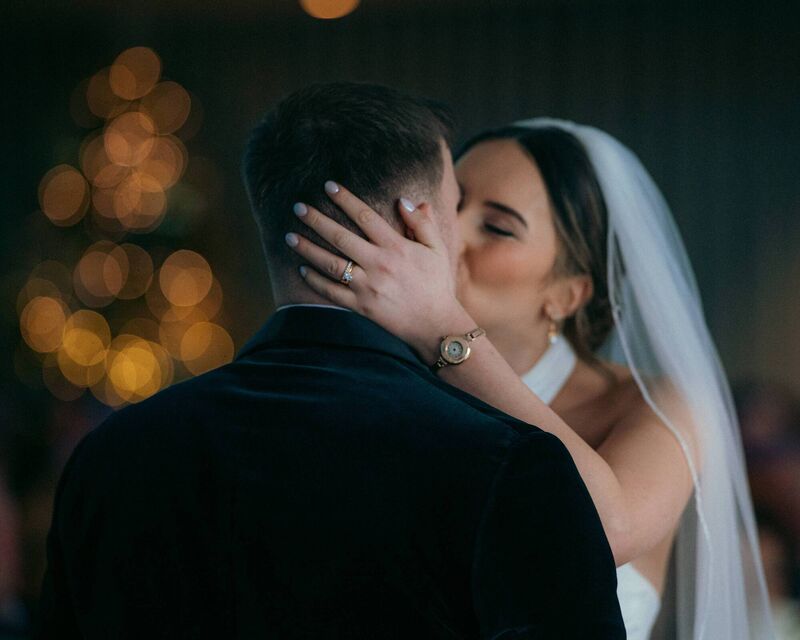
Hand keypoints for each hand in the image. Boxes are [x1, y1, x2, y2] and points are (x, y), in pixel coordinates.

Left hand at [285, 181, 475, 363]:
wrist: (435, 325)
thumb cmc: (436, 284)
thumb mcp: (436, 249)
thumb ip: (421, 223)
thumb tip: (404, 200)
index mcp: (396, 247)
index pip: (365, 216)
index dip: (345, 199)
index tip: (328, 186)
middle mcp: (378, 265)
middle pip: (340, 237)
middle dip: (316, 220)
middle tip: (298, 207)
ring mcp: (367, 287)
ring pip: (330, 264)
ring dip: (307, 249)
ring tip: (290, 237)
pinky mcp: (360, 307)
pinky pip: (332, 292)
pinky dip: (315, 281)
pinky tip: (302, 270)